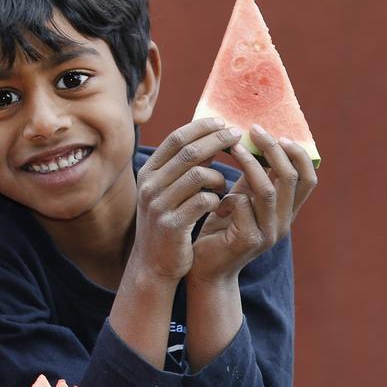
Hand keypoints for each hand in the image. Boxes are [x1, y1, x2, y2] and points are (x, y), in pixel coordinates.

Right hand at [132, 119, 243, 280]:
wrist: (153, 263)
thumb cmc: (168, 221)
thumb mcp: (166, 190)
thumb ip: (182, 167)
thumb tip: (212, 137)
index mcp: (148, 172)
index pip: (176, 138)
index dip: (202, 127)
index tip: (223, 123)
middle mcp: (149, 185)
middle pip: (190, 152)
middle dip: (218, 141)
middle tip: (238, 137)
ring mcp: (159, 205)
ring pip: (200, 174)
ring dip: (220, 176)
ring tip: (224, 185)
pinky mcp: (173, 225)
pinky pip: (205, 201)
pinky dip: (218, 200)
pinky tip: (220, 205)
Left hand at [190, 124, 317, 281]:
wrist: (205, 268)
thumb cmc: (220, 229)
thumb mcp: (239, 200)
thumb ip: (250, 180)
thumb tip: (255, 144)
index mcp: (285, 211)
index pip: (307, 179)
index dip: (298, 155)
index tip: (280, 134)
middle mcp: (283, 222)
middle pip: (290, 178)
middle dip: (273, 150)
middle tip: (254, 131)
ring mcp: (268, 233)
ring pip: (266, 189)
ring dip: (249, 164)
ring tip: (231, 148)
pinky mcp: (249, 240)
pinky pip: (242, 205)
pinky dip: (227, 196)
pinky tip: (215, 202)